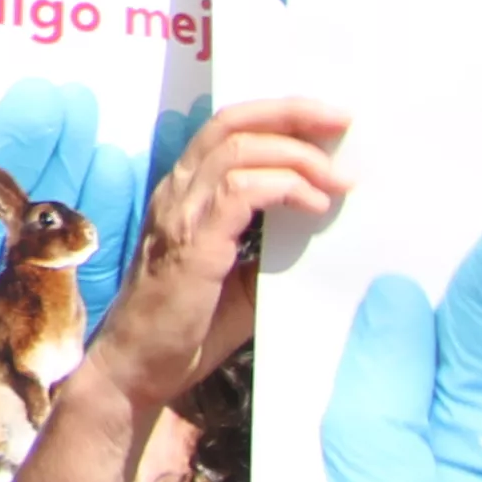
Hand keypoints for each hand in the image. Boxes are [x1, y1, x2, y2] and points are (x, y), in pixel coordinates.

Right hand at [89, 98, 349, 414]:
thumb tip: (324, 224)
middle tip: (342, 121)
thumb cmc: (189, 326)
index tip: (331, 120)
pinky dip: (283, 188)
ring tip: (337, 179)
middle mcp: (178, 192)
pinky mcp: (192, 243)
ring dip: (297, 156)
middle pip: (233, 123)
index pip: (229, 128)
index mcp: (186, 192)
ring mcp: (181, 214)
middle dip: (292, 113)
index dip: (280, 114)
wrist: (139, 368)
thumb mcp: (244, 278)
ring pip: (238, 150)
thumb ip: (272, 246)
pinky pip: (238, 192)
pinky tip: (312, 206)